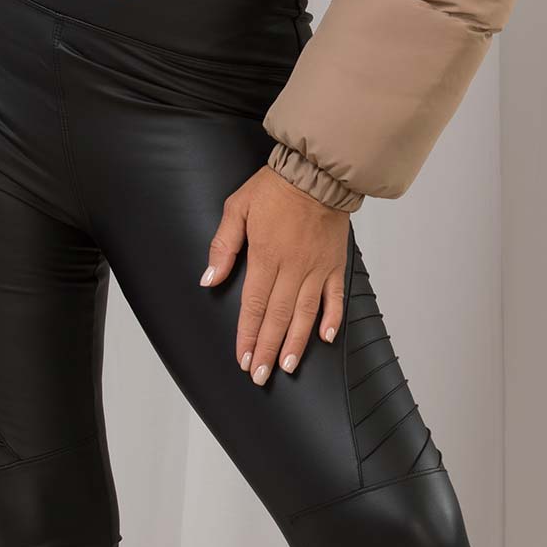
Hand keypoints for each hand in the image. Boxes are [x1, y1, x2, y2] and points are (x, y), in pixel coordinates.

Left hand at [198, 164, 349, 385]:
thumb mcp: (237, 207)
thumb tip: (210, 279)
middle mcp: (292, 267)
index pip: (253, 304)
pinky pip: (336, 296)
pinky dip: (332, 318)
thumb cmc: (275, 186)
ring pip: (305, 314)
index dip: (247, 334)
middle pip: (278, 316)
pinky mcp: (336, 263)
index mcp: (265, 255)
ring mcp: (317, 267)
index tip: (242, 358)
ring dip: (295, 343)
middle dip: (266, 348)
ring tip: (287, 367)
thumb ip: (223, 245)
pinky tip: (326, 338)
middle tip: (259, 375)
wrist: (316, 171)